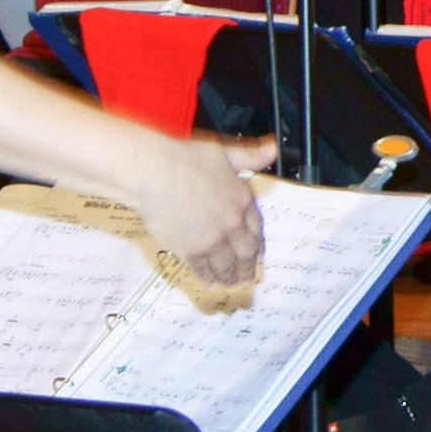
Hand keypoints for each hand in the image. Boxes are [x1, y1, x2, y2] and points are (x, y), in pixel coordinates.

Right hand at [118, 134, 274, 294]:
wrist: (157, 173)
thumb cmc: (186, 157)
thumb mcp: (225, 152)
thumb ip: (251, 155)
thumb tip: (273, 148)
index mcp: (242, 200)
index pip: (256, 227)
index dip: (258, 242)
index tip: (259, 252)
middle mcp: (232, 223)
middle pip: (245, 251)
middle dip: (247, 266)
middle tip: (248, 276)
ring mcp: (212, 239)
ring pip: (226, 264)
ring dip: (230, 276)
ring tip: (231, 284)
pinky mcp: (190, 249)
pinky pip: (203, 268)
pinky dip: (208, 277)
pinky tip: (209, 282)